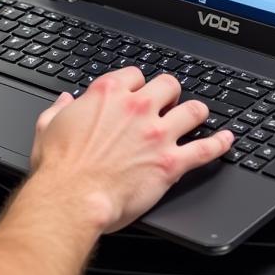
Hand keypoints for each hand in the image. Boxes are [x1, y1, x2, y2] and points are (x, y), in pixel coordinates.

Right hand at [30, 67, 233, 233]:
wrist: (71, 199)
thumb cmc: (59, 168)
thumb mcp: (48, 127)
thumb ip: (59, 110)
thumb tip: (65, 102)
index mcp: (108, 95)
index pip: (135, 75)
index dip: (137, 84)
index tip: (136, 93)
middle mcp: (137, 108)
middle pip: (169, 84)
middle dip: (170, 93)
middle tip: (168, 103)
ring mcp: (158, 134)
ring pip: (193, 110)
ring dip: (196, 112)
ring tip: (198, 115)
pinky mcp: (171, 163)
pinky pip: (205, 149)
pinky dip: (219, 144)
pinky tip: (226, 140)